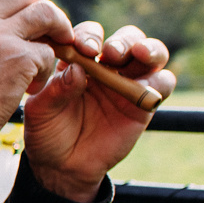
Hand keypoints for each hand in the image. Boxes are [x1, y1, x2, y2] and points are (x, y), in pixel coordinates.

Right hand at [0, 0, 74, 132]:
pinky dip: (47, 70)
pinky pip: (49, 52)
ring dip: (58, 30)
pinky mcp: (20, 58)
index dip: (12, 3)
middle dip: (41, 9)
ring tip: (56, 51)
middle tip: (47, 32)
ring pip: (45, 13)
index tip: (19, 21)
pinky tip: (33, 87)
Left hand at [22, 21, 172, 202]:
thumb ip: (56, 90)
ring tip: (138, 55)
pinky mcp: (144, 103)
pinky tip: (149, 85)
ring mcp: (128, 83)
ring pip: (150, 53)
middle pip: (125, 39)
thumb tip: (77, 70)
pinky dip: (161, 79)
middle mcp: (106, 67)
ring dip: (149, 49)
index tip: (82, 48)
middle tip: (110, 53)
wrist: (62, 166)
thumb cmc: (47, 132)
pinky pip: (163, 83)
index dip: (88, 36)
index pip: (89, 36)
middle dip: (122, 40)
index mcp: (78, 61)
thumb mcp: (41, 111)